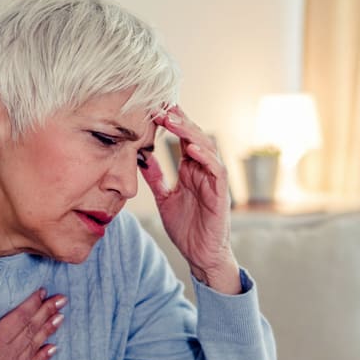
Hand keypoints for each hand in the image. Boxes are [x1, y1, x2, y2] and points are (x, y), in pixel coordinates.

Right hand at [0, 288, 65, 359]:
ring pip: (35, 345)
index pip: (18, 318)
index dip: (32, 303)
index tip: (44, 291)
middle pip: (31, 329)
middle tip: (62, 299)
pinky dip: (44, 356)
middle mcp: (7, 356)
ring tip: (61, 317)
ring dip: (48, 330)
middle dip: (47, 312)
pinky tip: (52, 349)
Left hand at [141, 106, 240, 294]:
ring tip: (173, 119)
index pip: (182, 138)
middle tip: (161, 104)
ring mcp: (214, 180)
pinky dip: (205, 158)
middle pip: (194, 136)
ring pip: (206, 147)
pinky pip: (216, 171)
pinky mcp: (220, 194)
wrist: (201, 256)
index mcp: (191, 169)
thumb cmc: (187, 228)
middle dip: (179, 119)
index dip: (170, 122)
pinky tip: (191, 148)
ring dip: (189, 132)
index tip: (153, 106)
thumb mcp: (164, 198)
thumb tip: (139, 157)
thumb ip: (155, 177)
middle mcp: (204, 170)